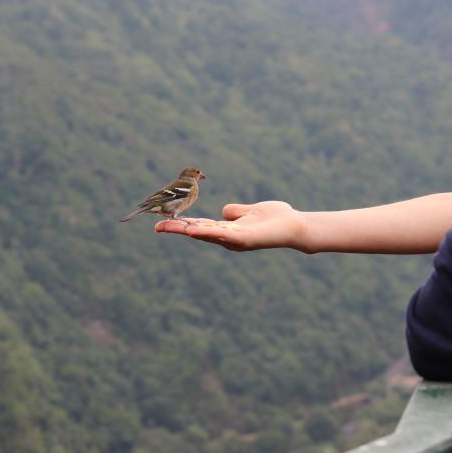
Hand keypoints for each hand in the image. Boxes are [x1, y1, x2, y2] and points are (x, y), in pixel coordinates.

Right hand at [154, 201, 307, 251]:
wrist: (295, 225)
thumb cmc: (276, 219)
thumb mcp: (249, 212)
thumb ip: (235, 212)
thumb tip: (224, 212)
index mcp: (227, 231)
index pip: (199, 226)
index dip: (182, 224)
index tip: (163, 222)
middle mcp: (228, 239)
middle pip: (197, 232)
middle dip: (177, 229)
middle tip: (155, 227)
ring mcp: (235, 240)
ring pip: (206, 235)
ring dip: (186, 231)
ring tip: (167, 227)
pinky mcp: (245, 239)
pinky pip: (223, 235)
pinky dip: (207, 233)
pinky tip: (194, 231)